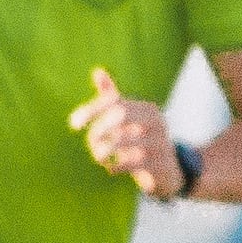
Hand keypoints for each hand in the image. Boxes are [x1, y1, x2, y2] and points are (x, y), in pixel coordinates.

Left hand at [69, 67, 184, 200]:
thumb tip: (98, 71)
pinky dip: (114, 166)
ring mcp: (160, 143)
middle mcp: (156, 122)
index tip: (73, 124)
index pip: (114, 101)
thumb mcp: (128, 119)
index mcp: (146, 109)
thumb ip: (112, 97)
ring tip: (99, 157)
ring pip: (122, 140)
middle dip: (99, 129)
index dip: (91, 109)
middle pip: (120, 114)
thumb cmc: (141, 140)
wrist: (168, 171)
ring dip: (103, 150)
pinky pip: (130, 162)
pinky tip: (111, 168)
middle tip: (91, 143)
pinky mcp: (159, 164)